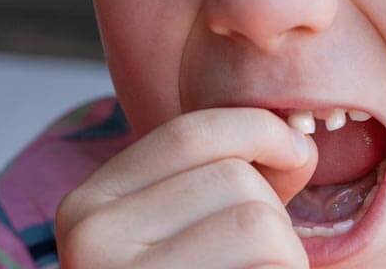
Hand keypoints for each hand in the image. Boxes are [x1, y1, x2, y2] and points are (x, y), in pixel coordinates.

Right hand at [55, 108, 317, 267]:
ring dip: (282, 257)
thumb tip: (296, 141)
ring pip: (260, 224)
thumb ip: (217, 179)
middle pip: (237, 181)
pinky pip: (271, 268)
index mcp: (89, 206)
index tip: (296, 153)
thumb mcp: (179, 229)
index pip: (192, 130)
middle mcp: (92, 241)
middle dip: (272, 217)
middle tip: (247, 263)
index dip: (260, 130)